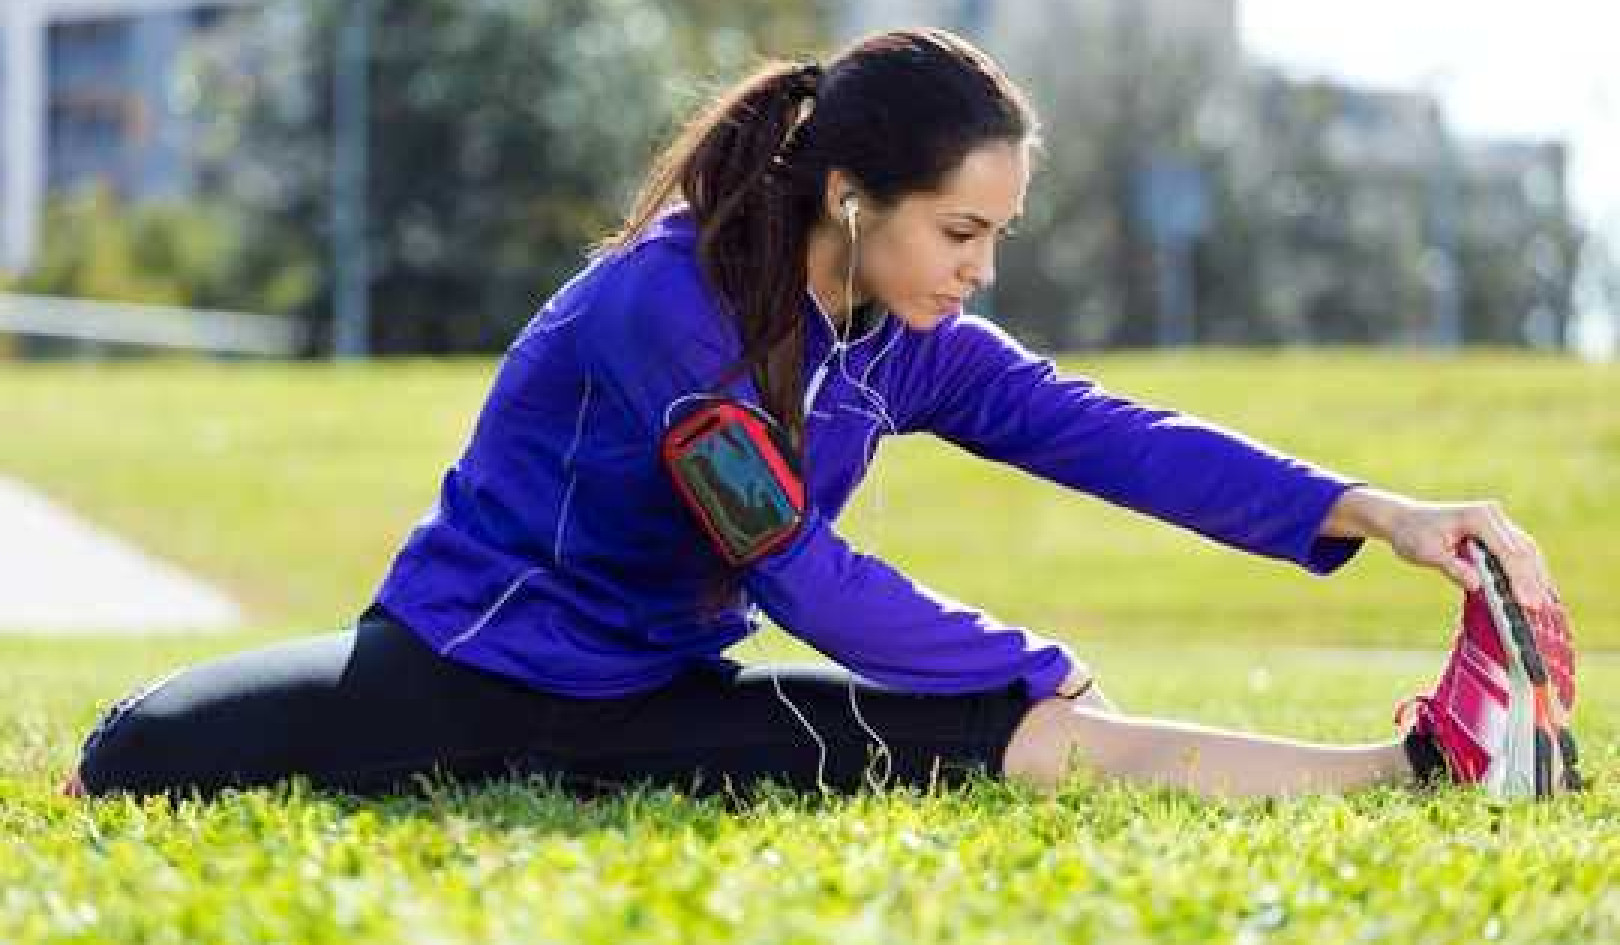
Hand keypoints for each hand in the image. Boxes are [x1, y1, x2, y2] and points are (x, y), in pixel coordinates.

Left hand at [1327, 487, 1556, 609]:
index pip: (1506, 551)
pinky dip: (1529, 569)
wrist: (1404, 519)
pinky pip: (1519, 550)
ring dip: (1537, 575)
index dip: (1519, 579)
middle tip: (1541, 609)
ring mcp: (1497, 521)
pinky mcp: (1497, 530)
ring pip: (1526, 549)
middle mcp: (1492, 515)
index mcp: (1478, 517)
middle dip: (1533, 581)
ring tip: (1547, 603)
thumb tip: (1477, 585)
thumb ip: (1452, 567)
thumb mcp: (1426, 553)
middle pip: (1522, 550)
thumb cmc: (1412, 535)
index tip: (1528, 603)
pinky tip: (1538, 588)